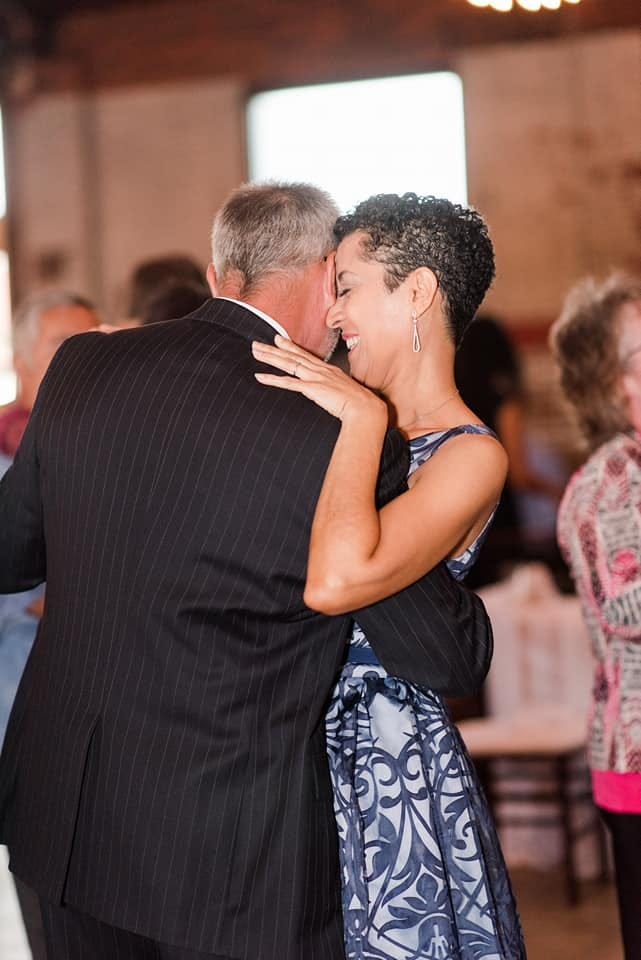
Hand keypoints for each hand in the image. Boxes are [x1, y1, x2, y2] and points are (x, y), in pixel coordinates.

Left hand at [252, 335, 386, 422]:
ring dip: (270, 357)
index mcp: (328, 370)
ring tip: (255, 351)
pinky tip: (260, 376)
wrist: (366, 409)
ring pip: (288, 363)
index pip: (304, 355)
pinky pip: (288, 383)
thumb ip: (334, 390)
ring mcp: (315, 378)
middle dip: (273, 349)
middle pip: (292, 356)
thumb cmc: (359, 403)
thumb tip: (330, 394)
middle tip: (257, 343)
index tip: (278, 339)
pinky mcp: (312, 388)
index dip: (290, 346)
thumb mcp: (345, 392)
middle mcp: (320, 370)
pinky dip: (273, 379)